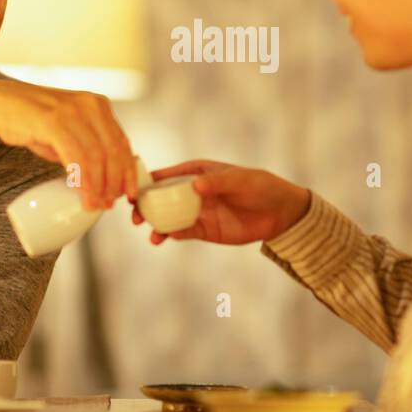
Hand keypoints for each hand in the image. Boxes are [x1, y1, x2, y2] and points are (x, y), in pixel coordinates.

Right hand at [0, 78, 137, 209]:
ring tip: (96, 204)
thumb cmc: (34, 120)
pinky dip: (83, 180)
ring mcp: (73, 111)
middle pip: (113, 151)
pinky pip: (77, 157)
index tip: (128, 193)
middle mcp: (91, 105)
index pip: (122, 142)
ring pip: (97, 156)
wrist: (0, 102)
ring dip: (99, 186)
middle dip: (114, 183)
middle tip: (108, 203)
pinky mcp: (53, 121)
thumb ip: (86, 149)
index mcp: (99, 107)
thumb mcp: (68, 131)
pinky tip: (83, 195)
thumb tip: (104, 181)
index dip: (128, 172)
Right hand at [130, 159, 310, 245]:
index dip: (147, 181)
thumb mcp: (239, 180)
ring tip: (151, 234)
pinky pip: (183, 232)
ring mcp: (196, 211)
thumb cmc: (259, 186)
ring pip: (168, 217)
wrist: (278, 212)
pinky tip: (164, 238)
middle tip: (135, 216)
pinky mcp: (204, 229)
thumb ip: (217, 182)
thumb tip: (195, 186)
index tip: (132, 190)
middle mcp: (191, 191)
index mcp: (196, 172)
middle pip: (161, 198)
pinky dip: (171, 235)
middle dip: (145, 206)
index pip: (166, 175)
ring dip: (156, 224)